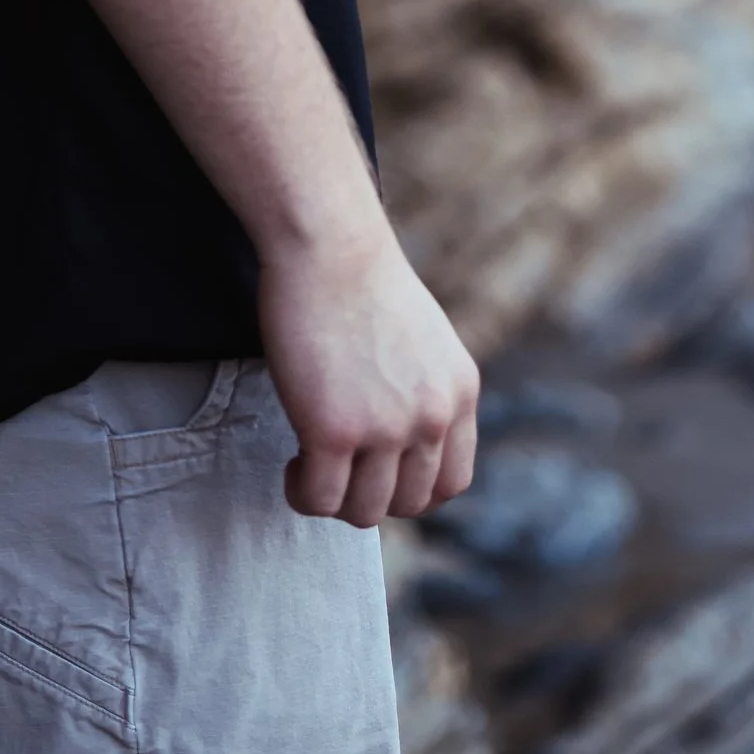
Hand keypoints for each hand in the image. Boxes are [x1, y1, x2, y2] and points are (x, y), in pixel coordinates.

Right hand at [259, 214, 478, 527]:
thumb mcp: (424, 339)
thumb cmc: (361, 279)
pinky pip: (320, 497)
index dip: (412, 492)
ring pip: (363, 511)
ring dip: (334, 499)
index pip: (452, 483)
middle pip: (408, 503)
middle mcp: (432, 417)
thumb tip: (403, 439)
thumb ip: (425, 389)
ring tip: (310, 467)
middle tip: (337, 467)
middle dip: (369, 495)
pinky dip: (302, 493)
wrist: (329, 243)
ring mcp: (386, 428)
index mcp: (459, 393)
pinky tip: (293, 465)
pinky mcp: (334, 430)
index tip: (378, 477)